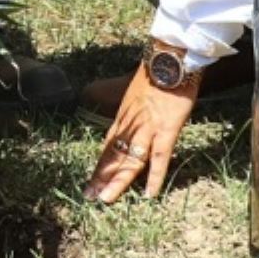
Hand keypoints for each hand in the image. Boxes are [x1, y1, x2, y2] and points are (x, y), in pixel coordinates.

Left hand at [83, 61, 197, 203]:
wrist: (169, 58)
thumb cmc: (158, 72)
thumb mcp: (138, 92)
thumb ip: (135, 109)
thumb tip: (136, 119)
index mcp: (124, 115)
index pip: (109, 145)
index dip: (101, 163)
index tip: (91, 180)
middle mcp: (131, 124)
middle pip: (114, 154)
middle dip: (102, 176)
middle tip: (90, 196)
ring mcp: (148, 128)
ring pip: (130, 159)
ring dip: (118, 180)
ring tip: (107, 199)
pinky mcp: (166, 129)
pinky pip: (159, 157)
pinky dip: (154, 176)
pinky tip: (149, 194)